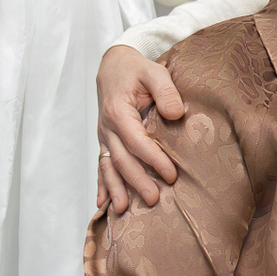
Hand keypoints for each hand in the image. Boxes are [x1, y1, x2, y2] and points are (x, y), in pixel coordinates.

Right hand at [96, 44, 185, 212]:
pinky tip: (104, 204)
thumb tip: (175, 113)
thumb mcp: (155, 72)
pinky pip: (102, 165)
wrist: (114, 65)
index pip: (137, 141)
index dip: (153, 160)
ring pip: (109, 166)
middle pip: (121, 159)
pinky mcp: (106, 141)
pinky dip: (103, 185)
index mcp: (118, 111)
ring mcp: (104, 136)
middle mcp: (107, 127)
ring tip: (124, 210)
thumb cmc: (138, 70)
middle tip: (154, 200)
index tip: (171, 175)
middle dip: (137, 181)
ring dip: (117, 188)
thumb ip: (166, 91)